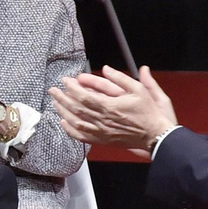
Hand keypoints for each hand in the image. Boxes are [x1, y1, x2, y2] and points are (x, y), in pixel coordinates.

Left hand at [48, 65, 176, 150]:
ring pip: (75, 122)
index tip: (65, 81)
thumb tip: (107, 68)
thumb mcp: (140, 90)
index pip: (84, 96)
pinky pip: (81, 136)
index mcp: (110, 107)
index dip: (72, 88)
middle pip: (76, 108)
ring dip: (63, 111)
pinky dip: (70, 130)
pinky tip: (63, 122)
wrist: (154, 135)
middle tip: (53, 90)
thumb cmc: (148, 113)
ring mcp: (101, 132)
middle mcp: (103, 120)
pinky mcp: (102, 140)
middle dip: (62, 98)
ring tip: (55, 102)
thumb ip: (122, 78)